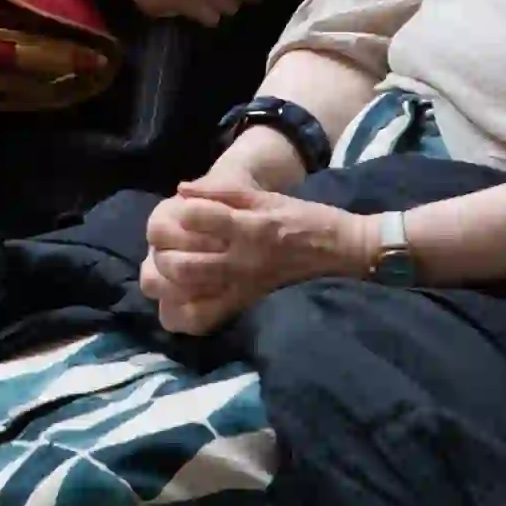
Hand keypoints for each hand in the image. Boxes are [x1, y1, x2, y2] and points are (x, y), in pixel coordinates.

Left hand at [139, 184, 378, 335]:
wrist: (343, 252)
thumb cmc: (304, 218)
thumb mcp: (267, 196)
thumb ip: (222, 191)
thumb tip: (181, 189)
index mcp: (249, 227)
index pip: (196, 219)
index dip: (178, 213)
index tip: (176, 211)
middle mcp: (243, 261)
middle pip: (182, 264)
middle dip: (162, 252)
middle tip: (162, 244)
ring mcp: (244, 288)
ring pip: (189, 292)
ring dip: (167, 280)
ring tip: (165, 267)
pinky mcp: (248, 306)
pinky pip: (206, 316)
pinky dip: (183, 310)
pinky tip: (177, 296)